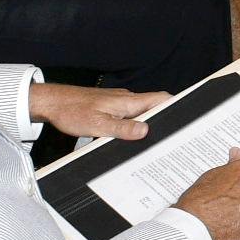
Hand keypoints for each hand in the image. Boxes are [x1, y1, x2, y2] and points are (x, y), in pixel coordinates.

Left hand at [28, 83, 167, 140]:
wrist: (52, 103)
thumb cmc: (71, 110)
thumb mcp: (97, 125)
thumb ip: (122, 129)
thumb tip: (145, 131)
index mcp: (127, 102)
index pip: (160, 99)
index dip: (176, 105)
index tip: (187, 114)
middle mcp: (126, 100)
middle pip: (153, 107)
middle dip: (164, 120)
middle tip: (169, 135)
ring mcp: (118, 103)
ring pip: (140, 113)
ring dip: (146, 124)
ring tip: (150, 140)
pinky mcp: (109, 108)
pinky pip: (128, 116)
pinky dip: (133, 125)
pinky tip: (129, 137)